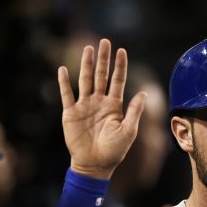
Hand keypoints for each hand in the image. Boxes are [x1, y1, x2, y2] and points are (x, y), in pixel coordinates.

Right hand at [58, 38, 147, 178]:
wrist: (95, 165)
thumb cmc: (114, 151)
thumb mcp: (128, 131)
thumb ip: (134, 112)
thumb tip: (144, 93)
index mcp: (114, 106)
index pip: (118, 81)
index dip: (120, 66)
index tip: (122, 51)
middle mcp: (99, 102)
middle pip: (101, 75)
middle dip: (103, 59)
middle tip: (104, 41)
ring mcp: (85, 106)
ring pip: (85, 80)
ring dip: (86, 64)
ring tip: (88, 48)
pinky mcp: (70, 113)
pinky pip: (67, 94)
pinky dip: (64, 82)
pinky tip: (63, 69)